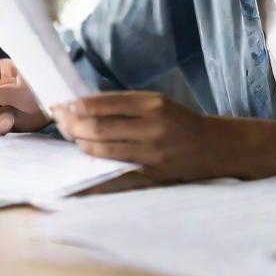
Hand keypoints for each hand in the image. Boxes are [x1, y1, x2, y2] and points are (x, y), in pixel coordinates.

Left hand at [51, 92, 229, 181]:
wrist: (214, 146)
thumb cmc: (181, 122)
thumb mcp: (159, 103)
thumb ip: (127, 105)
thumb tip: (86, 106)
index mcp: (152, 103)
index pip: (104, 103)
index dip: (78, 106)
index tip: (62, 105)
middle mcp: (151, 125)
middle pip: (98, 127)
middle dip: (72, 126)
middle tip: (60, 122)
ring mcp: (151, 152)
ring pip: (102, 149)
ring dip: (81, 144)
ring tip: (73, 137)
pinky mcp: (151, 172)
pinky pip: (115, 169)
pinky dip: (96, 164)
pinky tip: (85, 159)